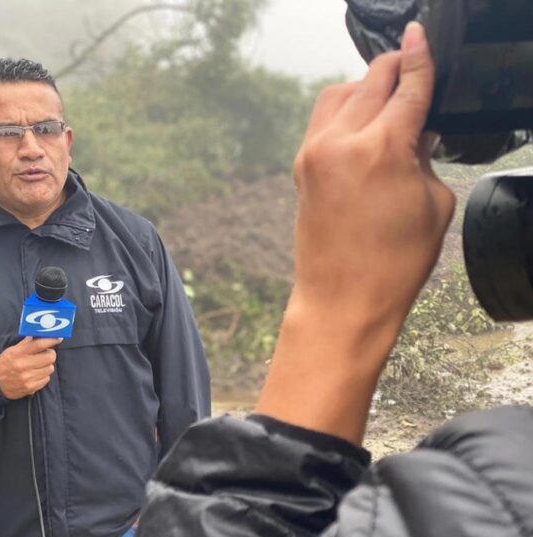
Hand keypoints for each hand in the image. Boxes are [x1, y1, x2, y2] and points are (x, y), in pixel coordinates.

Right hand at [0, 336, 61, 399]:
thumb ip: (27, 342)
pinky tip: (34, 375)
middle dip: (49, 354)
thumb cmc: (4, 364)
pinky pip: (46, 379)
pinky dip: (43, 376)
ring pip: (50, 368)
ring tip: (36, 366)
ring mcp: (27, 377)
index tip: (58, 338)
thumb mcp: (12, 350)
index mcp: (17, 353)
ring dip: (46, 366)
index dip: (51, 340)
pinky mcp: (30, 387)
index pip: (39, 344)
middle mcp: (22, 365)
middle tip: (44, 355)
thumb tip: (40, 333)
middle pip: (50, 357)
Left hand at [256, 23, 455, 443]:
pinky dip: (341, 111)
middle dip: (394, 69)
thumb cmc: (392, 265)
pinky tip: (358, 123)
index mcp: (383, 149)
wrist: (341, 301)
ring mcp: (314, 153)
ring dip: (364, 87)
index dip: (420, 57)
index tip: (420, 38)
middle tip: (411, 70)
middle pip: (371, 80)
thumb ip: (424, 159)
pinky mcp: (301, 168)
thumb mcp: (432, 206)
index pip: (408, 85)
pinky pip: (321, 120)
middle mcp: (342, 142)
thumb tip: (415, 135)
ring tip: (385, 99)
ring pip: (340, 94)